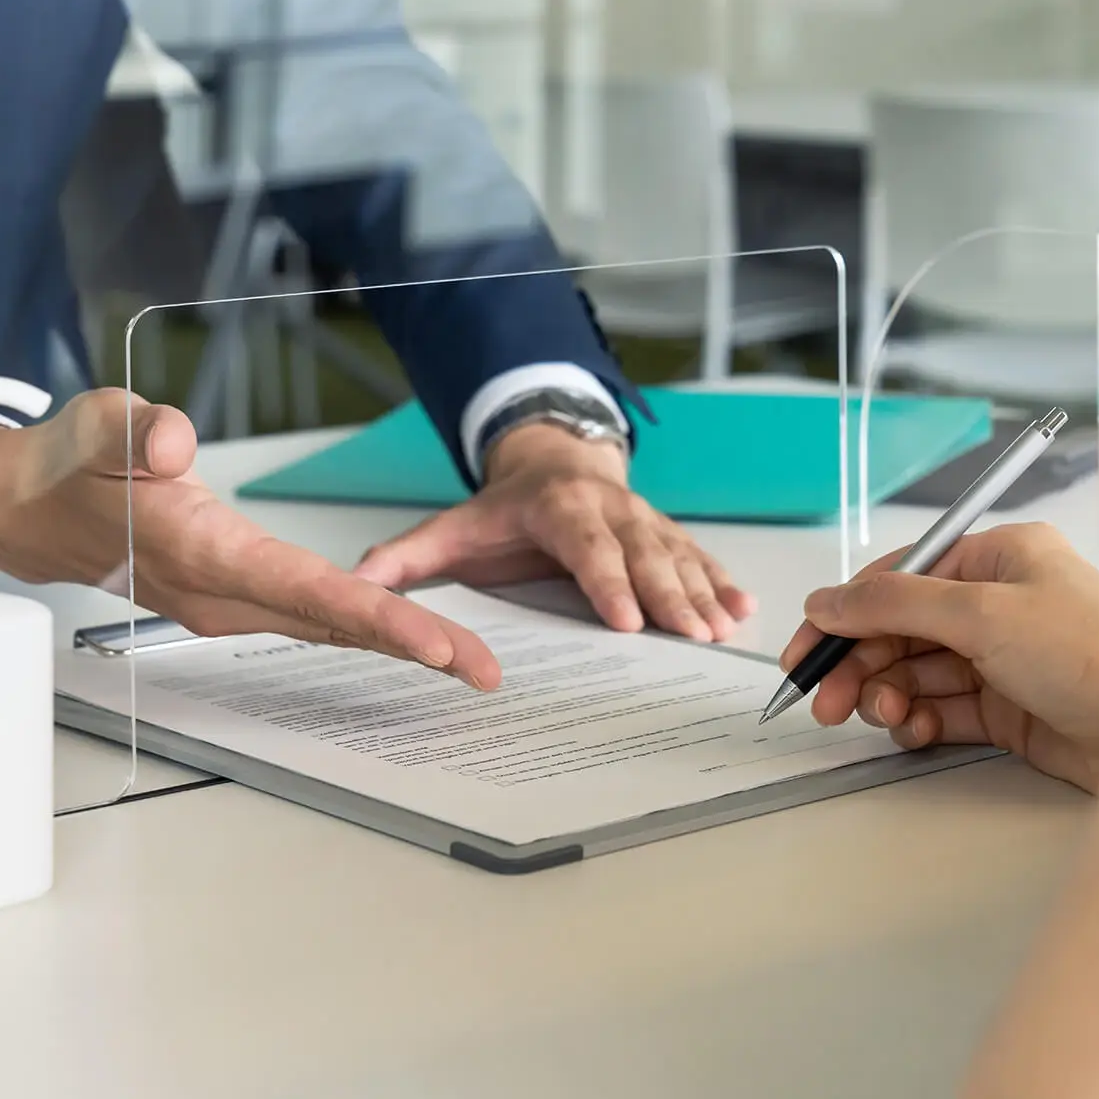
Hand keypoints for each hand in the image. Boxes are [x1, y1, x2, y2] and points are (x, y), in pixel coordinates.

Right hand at [0, 390, 499, 687]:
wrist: (32, 511)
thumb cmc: (70, 465)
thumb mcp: (96, 424)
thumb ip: (134, 431)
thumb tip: (172, 442)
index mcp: (201, 552)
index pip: (305, 589)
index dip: (376, 617)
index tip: (435, 642)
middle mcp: (220, 593)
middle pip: (331, 623)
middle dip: (413, 648)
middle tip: (484, 670)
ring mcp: (227, 605)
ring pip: (326, 629)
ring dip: (398, 646)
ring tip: (470, 662)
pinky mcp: (233, 600)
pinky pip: (312, 619)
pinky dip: (366, 630)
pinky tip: (412, 638)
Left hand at [354, 422, 754, 641]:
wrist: (551, 461)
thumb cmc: (501, 510)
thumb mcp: (448, 527)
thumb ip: (404, 558)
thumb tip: (356, 584)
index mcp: (560, 507)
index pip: (588, 545)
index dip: (608, 581)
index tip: (627, 621)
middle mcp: (611, 508)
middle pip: (645, 553)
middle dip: (670, 596)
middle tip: (691, 637)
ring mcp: (644, 518)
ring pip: (678, 555)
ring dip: (702, 593)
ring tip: (721, 631)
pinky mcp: (666, 532)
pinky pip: (698, 556)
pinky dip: (721, 581)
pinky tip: (742, 609)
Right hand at [780, 522, 1098, 793]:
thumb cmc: (1094, 657)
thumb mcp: (983, 614)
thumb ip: (896, 604)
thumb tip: (831, 599)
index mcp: (998, 558)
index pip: (900, 577)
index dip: (846, 611)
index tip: (807, 647)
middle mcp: (999, 602)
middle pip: (901, 627)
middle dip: (859, 662)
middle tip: (824, 700)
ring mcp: (1002, 657)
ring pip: (916, 671)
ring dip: (886, 692)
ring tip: (883, 713)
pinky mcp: (1008, 708)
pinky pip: (942, 708)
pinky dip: (919, 719)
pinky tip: (915, 729)